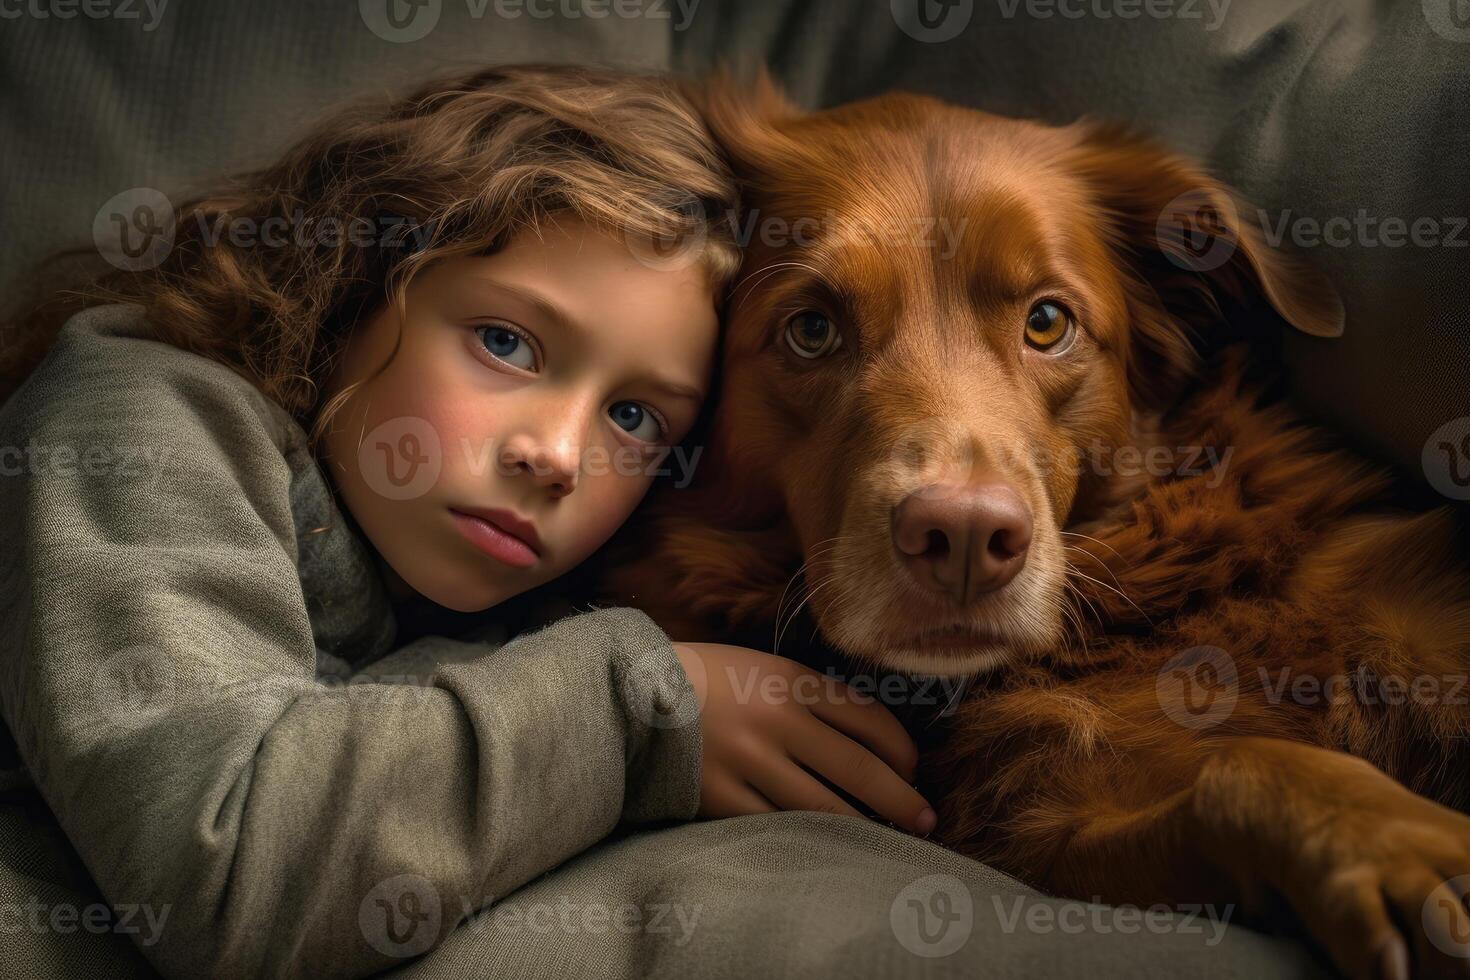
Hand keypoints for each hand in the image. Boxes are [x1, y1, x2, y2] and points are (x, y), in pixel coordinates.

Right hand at [671, 641, 937, 835]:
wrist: (630, 694)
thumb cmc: (708, 681)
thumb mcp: (764, 669)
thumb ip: (813, 696)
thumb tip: (873, 739)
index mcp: (791, 681)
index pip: (870, 719)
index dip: (903, 751)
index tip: (914, 771)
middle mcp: (776, 721)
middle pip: (860, 770)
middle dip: (903, 800)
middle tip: (927, 820)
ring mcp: (749, 763)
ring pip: (827, 809)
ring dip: (865, 829)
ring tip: (887, 841)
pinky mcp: (721, 799)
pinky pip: (780, 829)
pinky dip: (812, 843)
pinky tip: (830, 849)